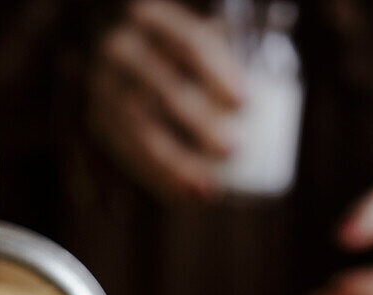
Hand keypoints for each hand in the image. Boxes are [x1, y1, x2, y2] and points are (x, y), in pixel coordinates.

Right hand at [88, 0, 242, 198]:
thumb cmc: (182, 56)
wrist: (126, 61)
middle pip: (164, 88)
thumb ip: (225, 60)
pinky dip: (159, 178)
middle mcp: (121, 49)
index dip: (217, 71)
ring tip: (207, 189)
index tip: (245, 102)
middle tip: (233, 149)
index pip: (188, 42)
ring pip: (140, 130)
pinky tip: (185, 197)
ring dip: (175, 163)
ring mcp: (104, 88)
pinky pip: (129, 155)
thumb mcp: (199, 44)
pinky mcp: (100, 121)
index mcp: (152, 19)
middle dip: (199, 121)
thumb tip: (272, 98)